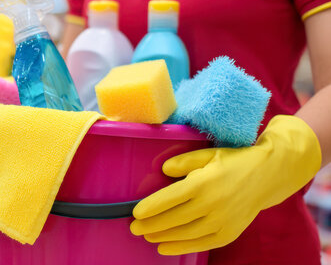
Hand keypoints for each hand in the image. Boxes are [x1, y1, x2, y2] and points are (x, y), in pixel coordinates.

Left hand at [130, 115, 320, 254]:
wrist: (268, 175)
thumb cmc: (233, 162)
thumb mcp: (207, 154)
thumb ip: (183, 162)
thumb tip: (164, 171)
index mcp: (204, 183)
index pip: (170, 198)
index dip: (151, 207)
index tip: (135, 213)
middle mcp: (212, 204)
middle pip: (174, 219)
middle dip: (151, 225)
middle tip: (134, 228)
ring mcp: (222, 221)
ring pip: (185, 234)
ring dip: (163, 237)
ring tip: (146, 236)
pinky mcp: (229, 233)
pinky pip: (201, 244)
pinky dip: (181, 247)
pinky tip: (165, 247)